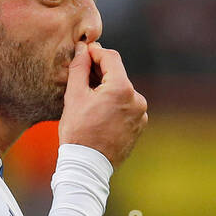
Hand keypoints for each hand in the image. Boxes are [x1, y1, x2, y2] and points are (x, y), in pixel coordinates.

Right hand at [58, 42, 147, 168]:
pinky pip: (127, 108)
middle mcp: (137, 99)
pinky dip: (115, 106)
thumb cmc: (78, 132)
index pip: (111, 58)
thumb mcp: (74, 96)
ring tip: (90, 102)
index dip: (96, 52)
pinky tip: (100, 115)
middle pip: (117, 76)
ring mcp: (140, 114)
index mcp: (122, 88)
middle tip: (82, 77)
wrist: (88, 166)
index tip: (85, 52)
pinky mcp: (139, 126)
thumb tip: (83, 49)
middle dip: (100, 74)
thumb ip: (79, 68)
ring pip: (122, 93)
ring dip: (108, 91)